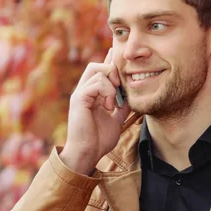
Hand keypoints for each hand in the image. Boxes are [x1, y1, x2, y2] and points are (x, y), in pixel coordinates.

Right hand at [60, 48, 130, 174]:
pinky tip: (108, 107)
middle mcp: (84, 91)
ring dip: (111, 85)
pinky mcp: (78, 99)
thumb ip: (122, 106)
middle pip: (96, 65)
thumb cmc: (99, 140)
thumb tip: (132, 96)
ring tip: (113, 104)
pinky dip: (107, 92)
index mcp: (92, 95)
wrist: (88, 153)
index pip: (100, 71)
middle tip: (120, 88)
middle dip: (112, 71)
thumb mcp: (116, 119)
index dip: (109, 62)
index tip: (118, 57)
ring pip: (96, 71)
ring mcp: (80, 94)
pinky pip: (95, 83)